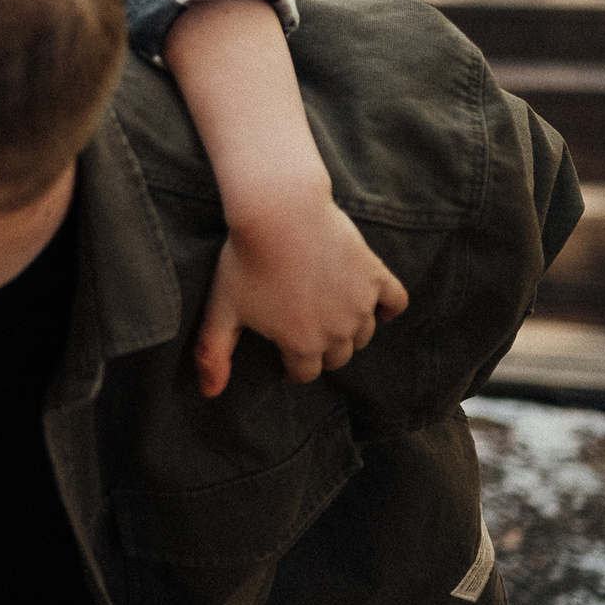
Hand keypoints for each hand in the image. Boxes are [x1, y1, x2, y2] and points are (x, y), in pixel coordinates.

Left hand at [194, 189, 409, 396]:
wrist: (280, 211)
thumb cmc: (246, 260)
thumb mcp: (222, 309)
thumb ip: (213, 353)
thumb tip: (208, 393)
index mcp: (302, 344)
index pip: (305, 373)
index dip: (291, 368)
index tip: (283, 359)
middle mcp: (339, 330)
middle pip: (337, 357)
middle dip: (320, 352)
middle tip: (304, 334)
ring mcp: (361, 303)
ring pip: (364, 333)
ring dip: (349, 332)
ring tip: (329, 317)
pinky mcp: (376, 275)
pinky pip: (396, 302)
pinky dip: (388, 307)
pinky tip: (374, 304)